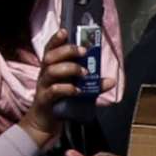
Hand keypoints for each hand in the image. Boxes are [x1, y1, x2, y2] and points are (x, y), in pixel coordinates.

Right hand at [19, 28, 86, 147]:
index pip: (50, 50)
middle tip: (83, 51)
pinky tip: (77, 90)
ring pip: (51, 71)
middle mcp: (45, 75)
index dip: (56, 39)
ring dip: (69, 68)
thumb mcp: (78, 91)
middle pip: (50, 57)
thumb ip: (92, 85)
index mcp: (51, 69)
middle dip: (67, 51)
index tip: (65, 31)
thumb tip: (111, 80)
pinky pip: (53, 91)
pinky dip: (66, 89)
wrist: (45, 124)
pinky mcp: (45, 101)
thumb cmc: (61, 104)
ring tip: (85, 73)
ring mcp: (43, 87)